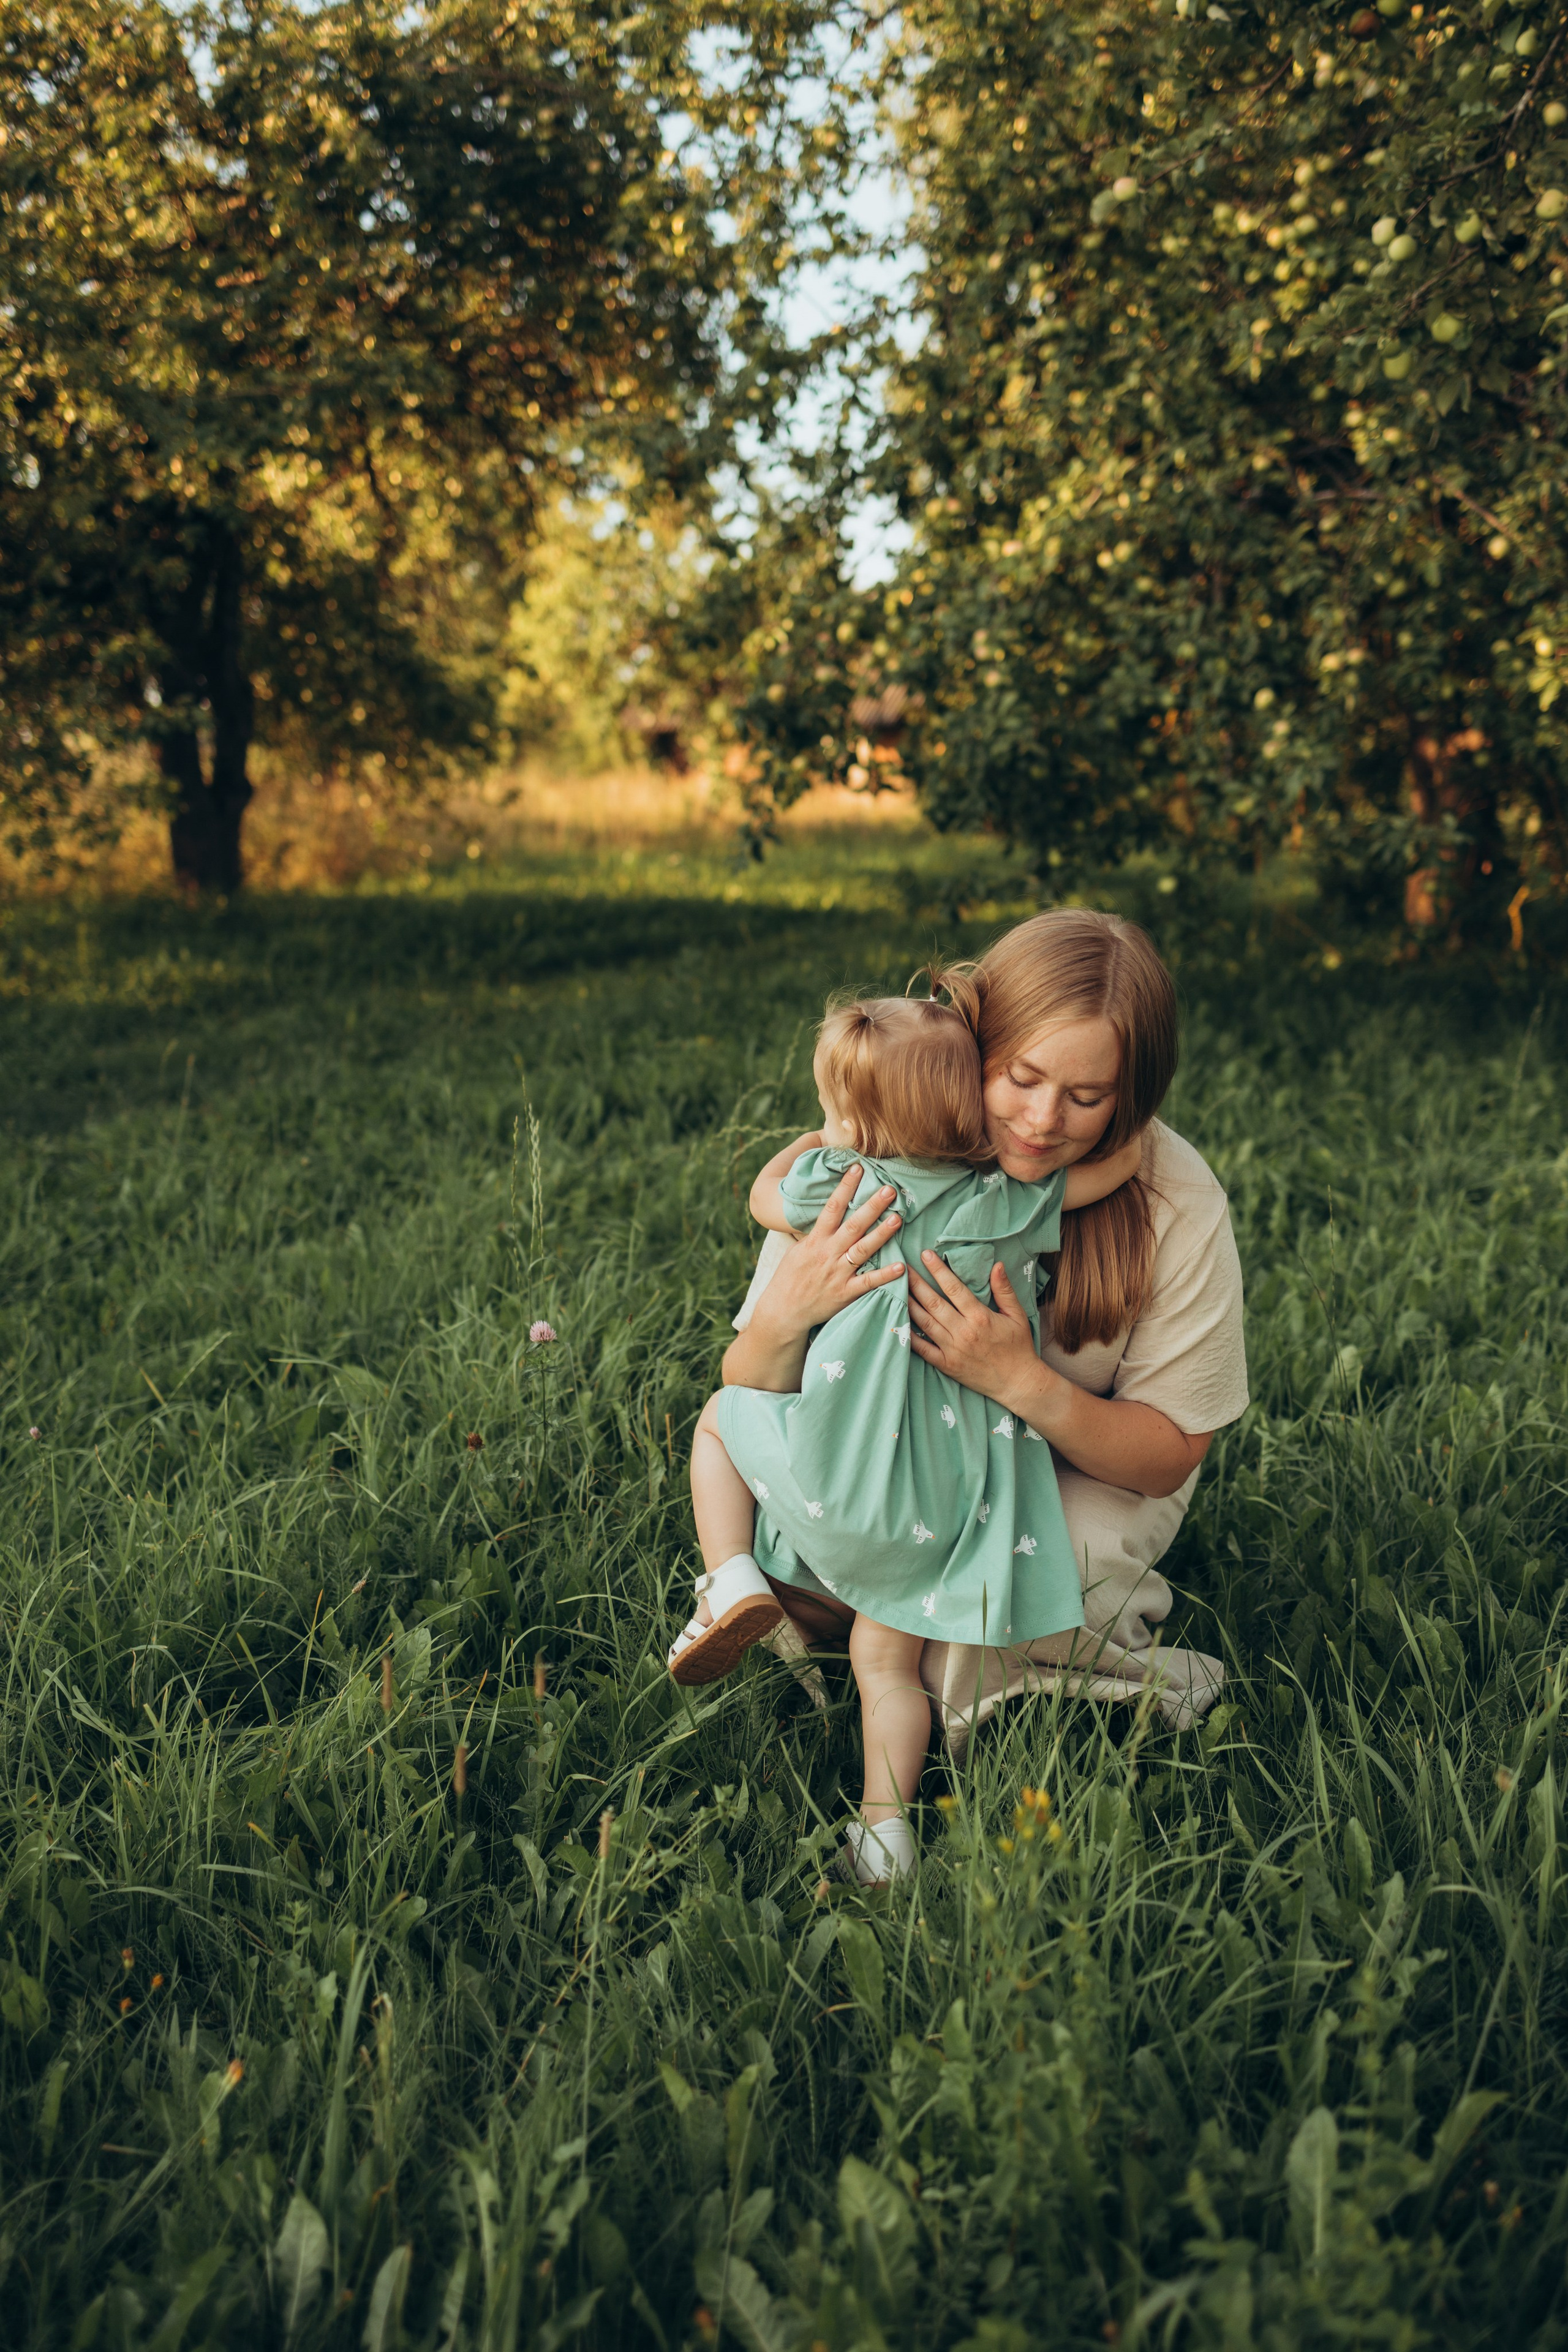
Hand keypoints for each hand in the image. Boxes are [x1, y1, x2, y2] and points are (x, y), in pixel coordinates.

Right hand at [750, 1163, 904, 1341]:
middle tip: (889, 1189)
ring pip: (862, 1249)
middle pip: (852, 1225)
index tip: (858, 1169)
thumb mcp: (798, 1250)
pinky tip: (901, 1265)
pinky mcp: (845, 1293)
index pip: (831, 1208)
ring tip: (897, 1218)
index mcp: (815, 1240)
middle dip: (871, 1206)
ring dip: (881, 1233)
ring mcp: (837, 1274)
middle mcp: (827, 1254)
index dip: (845, 1187)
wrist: (782, 1312)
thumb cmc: (789, 1279)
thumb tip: (831, 1215)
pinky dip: (884, 1274)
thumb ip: (817, 1234)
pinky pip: (868, 1282)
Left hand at [907, 1253, 1047, 1412]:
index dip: (938, 1270)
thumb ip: (1004, 1290)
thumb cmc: (1018, 1347)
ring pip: (925, 1322)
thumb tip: (997, 1265)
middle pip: (933, 1303)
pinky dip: (909, 1335)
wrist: (1017, 1382)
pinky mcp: (946, 1365)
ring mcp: (952, 1350)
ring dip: (909, 1304)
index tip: (925, 1255)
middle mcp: (963, 1332)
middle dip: (916, 1283)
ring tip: (897, 1288)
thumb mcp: (1017, 1316)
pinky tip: (899, 1321)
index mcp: (980, 1317)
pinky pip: (922, 1349)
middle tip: (903, 1267)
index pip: (954, 1288)